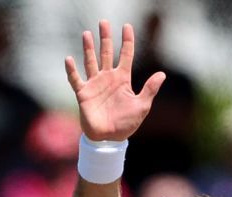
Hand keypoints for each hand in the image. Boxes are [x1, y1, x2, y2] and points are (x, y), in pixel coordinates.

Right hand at [65, 20, 164, 143]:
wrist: (109, 140)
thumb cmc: (126, 124)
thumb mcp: (142, 106)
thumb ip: (150, 89)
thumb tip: (162, 74)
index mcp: (122, 79)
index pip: (125, 54)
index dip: (127, 40)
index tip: (127, 26)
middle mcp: (108, 78)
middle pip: (106, 52)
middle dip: (105, 38)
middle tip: (104, 22)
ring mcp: (95, 84)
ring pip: (91, 61)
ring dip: (89, 48)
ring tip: (87, 34)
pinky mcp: (83, 94)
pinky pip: (75, 79)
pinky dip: (72, 70)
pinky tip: (69, 59)